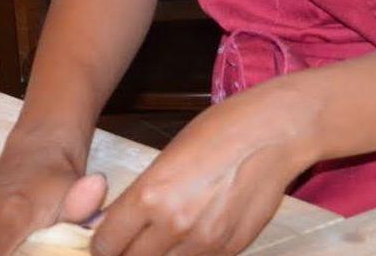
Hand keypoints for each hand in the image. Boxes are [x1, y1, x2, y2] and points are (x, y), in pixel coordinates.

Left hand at [89, 81, 314, 255]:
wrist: (272, 133)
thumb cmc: (220, 130)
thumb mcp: (169, 154)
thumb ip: (145, 194)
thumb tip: (123, 220)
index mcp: (151, 194)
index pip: (107, 243)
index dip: (103, 242)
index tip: (107, 237)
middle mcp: (174, 225)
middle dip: (128, 252)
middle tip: (132, 239)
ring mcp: (204, 243)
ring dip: (160, 254)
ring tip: (167, 233)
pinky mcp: (229, 251)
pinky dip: (190, 254)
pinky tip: (196, 232)